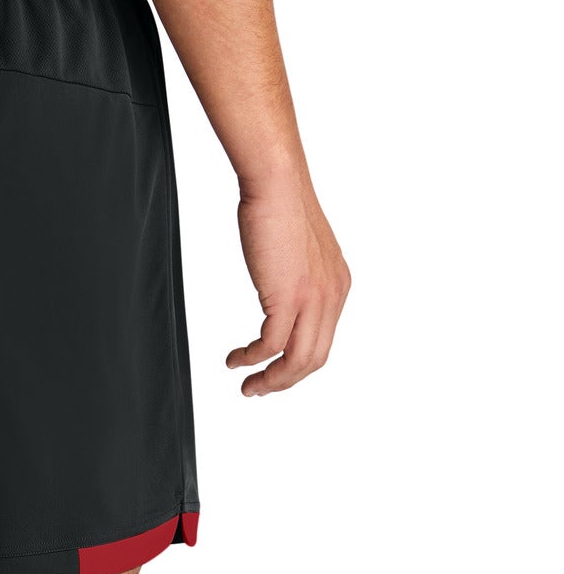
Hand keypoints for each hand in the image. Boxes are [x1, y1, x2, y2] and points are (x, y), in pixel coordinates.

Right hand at [227, 177, 349, 394]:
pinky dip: (252, 359)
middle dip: (284, 382)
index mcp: (337, 287)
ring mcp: (313, 299)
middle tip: (257, 390)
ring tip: (248, 386)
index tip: (273, 372)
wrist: (277, 183)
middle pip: (313, 360)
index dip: (296, 365)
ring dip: (271, 380)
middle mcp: (332, 296)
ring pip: (297, 361)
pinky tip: (235, 360)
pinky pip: (271, 345)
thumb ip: (296, 277)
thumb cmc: (280, 205)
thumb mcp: (298, 251)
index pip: (322, 341)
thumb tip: (279, 292)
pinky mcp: (289, 297)